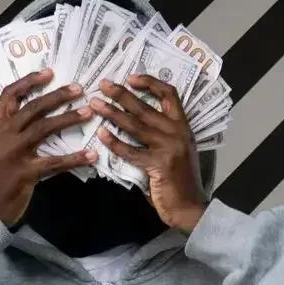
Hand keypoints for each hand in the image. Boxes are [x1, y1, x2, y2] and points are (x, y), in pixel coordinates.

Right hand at [0, 69, 98, 227]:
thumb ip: (6, 132)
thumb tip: (32, 118)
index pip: (9, 95)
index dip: (29, 81)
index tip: (49, 73)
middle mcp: (2, 135)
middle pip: (33, 108)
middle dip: (57, 96)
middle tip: (79, 89)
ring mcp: (14, 153)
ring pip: (45, 128)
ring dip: (69, 118)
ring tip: (88, 111)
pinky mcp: (26, 173)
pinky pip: (55, 162)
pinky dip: (74, 158)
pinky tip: (90, 155)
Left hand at [90, 74, 206, 234]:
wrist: (188, 207)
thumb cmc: (179, 181)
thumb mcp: (175, 151)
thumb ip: (159, 136)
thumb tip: (132, 122)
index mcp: (182, 126)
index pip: (169, 94)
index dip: (150, 82)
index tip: (131, 77)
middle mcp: (177, 132)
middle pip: (145, 106)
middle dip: (121, 94)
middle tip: (103, 84)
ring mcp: (168, 148)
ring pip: (135, 125)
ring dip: (112, 113)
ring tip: (95, 105)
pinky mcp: (157, 165)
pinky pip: (131, 151)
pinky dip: (114, 142)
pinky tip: (101, 134)